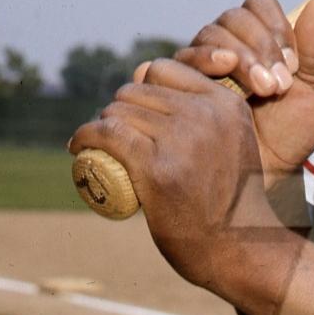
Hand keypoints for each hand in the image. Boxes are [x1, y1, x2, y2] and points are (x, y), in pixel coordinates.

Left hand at [68, 59, 292, 293]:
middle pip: (138, 89)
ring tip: (96, 143)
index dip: (143, 87)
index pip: (165, 69)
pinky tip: (77, 146)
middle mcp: (207, 114)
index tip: (135, 112)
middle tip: (113, 134)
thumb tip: (161, 86)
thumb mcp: (234, 142)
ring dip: (101, 124)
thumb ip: (212, 115)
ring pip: (119, 111)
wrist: (237, 246)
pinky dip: (85, 137)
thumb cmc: (230, 198)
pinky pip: (108, 135)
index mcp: (226, 102)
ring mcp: (182, 139)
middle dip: (120, 108)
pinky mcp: (157, 168)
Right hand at [138, 0, 313, 185]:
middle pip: (230, 19)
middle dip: (257, 48)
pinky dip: (192, 67)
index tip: (292, 62)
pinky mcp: (176, 85)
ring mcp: (199, 63)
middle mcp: (227, 43)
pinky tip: (213, 84)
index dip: (274, 26)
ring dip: (232, 57)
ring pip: (204, 37)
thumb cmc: (294, 130)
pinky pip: (171, 62)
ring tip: (257, 88)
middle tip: (277, 84)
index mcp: (261, 36)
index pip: (258, 5)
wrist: (269, 172)